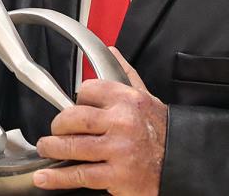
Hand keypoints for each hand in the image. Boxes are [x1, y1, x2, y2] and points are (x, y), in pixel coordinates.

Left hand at [33, 48, 166, 194]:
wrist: (182, 163)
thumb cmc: (162, 131)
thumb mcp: (146, 96)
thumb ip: (126, 73)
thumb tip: (111, 51)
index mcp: (127, 100)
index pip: (87, 90)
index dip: (76, 100)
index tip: (72, 108)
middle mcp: (121, 122)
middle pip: (74, 117)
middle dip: (58, 125)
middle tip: (54, 131)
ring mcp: (118, 149)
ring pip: (72, 145)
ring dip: (52, 148)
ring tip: (46, 149)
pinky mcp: (116, 175)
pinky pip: (80, 174)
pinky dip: (58, 177)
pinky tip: (45, 177)